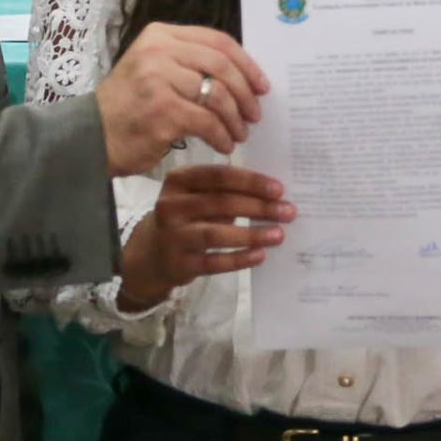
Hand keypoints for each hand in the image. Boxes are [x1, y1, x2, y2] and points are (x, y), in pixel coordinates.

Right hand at [94, 22, 268, 172]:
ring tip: (239, 133)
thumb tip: (243, 76)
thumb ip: (190, 63)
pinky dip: (222, 135)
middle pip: (222, 66)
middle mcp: (158, 52)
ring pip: (217, 95)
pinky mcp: (162, 111)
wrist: (91, 136)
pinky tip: (224, 144)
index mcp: (160, 35)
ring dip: (235, 118)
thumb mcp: (154, 68)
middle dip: (245, 93)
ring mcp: (158, 81)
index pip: (218, 41)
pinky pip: (207, 122)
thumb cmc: (129, 105)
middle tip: (255, 113)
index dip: (247, 64)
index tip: (262, 85)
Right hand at [118, 165, 293, 310]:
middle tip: (288, 212)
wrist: (153, 254)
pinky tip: (260, 256)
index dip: (251, 182)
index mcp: (178, 180)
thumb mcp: (198, 196)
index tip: (279, 189)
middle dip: (259, 207)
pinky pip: (212, 262)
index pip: (219, 176)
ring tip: (279, 235)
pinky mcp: (178, 264)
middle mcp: (170, 206)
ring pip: (215, 234)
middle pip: (220, 203)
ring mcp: (172, 236)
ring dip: (251, 234)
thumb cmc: (187, 217)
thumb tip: (275, 196)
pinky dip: (238, 259)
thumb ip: (228, 191)